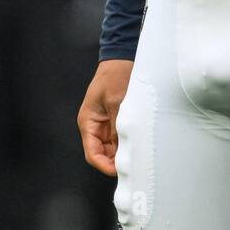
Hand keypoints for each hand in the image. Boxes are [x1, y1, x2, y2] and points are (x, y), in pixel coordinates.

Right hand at [77, 58, 132, 176]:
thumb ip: (119, 125)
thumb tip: (125, 148)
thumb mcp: (117, 100)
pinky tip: (141, 146)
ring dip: (124, 153)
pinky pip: (122, 138)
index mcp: (88, 122)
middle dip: (116, 162)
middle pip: (104, 154)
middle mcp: (95, 126)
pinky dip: (130, 143)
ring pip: (114, 149)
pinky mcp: (118, 120)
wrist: (122, 58)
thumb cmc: (115, 76)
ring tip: (140, 158)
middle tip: (135, 167)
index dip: (104, 165)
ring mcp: (107, 124)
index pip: (92, 153)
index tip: (120, 171)